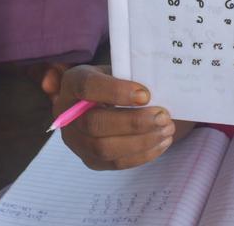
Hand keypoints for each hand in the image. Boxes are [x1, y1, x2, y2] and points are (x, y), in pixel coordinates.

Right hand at [41, 64, 174, 169]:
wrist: (102, 102)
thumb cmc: (115, 82)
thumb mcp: (117, 70)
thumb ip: (130, 75)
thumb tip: (158, 86)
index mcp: (72, 83)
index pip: (87, 87)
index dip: (116, 92)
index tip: (146, 95)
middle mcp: (67, 114)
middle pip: (95, 124)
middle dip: (133, 122)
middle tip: (163, 116)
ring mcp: (76, 141)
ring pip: (104, 148)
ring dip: (141, 141)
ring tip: (167, 129)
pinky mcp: (90, 160)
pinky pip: (116, 163)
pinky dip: (143, 154)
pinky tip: (162, 142)